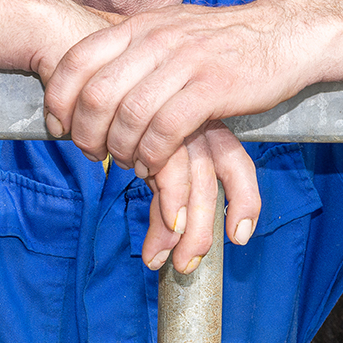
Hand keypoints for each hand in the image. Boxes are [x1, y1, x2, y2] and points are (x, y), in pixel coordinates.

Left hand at [43, 3, 305, 267]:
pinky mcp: (213, 89)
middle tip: (91, 154)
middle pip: (97, 93)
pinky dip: (152, 156)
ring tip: (125, 163)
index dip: (58, 98)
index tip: (58, 127)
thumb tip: (91, 71)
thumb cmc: (225, 40)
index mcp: (140, 25)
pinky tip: (153, 166)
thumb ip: (133, 46)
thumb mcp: (170, 27)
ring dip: (119, 149)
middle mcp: (157, 40)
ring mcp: (185, 63)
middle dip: (85, 133)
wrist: (286, 34)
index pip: (78, 59)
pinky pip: (166, 130)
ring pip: (128, 115)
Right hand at [138, 122, 260, 271]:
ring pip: (191, 179)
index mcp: (206, 130)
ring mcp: (174, 125)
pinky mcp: (151, 124)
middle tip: (187, 263)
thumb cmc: (129, 126)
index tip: (239, 236)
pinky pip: (166, 166)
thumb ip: (161, 198)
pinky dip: (167, 200)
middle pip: (210, 181)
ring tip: (163, 256)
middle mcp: (195, 127)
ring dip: (183, 223)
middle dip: (201, 228)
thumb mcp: (153, 163)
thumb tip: (157, 254)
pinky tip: (163, 223)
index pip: (236, 164)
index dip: (244, 199)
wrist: (98, 80)